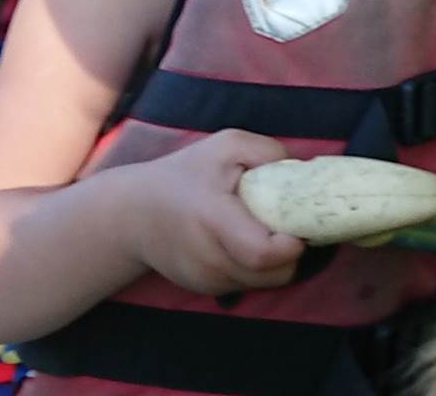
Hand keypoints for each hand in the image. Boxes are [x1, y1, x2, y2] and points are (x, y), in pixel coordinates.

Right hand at [126, 130, 305, 294]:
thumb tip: (302, 173)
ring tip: (267, 231)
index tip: (298, 224)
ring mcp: (205, 279)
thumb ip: (268, 152)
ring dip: (278, 262)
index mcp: (212, 218)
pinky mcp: (206, 290)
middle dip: (292, 252)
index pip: (261, 253)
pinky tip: (248, 243)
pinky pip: (250, 284)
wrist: (134, 214)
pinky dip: (260, 269)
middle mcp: (208, 257)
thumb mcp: (226, 146)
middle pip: (273, 274)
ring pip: (266, 283)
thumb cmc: (185, 174)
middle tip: (289, 224)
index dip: (290, 244)